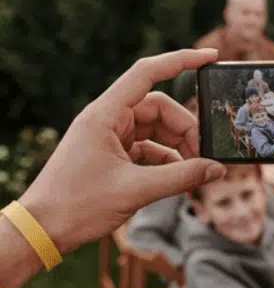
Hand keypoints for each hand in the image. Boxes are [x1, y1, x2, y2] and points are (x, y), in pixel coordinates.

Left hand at [18, 49, 225, 253]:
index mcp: (105, 115)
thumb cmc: (76, 205)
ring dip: (179, 146)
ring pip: (156, 129)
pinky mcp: (112, 154)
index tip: (210, 58)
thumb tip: (216, 170)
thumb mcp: (135, 190)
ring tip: (195, 170)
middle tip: (205, 156)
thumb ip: (181, 177)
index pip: (148, 73)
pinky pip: (148, 147)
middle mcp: (107, 119)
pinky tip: (179, 177)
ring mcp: (110, 136)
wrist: (43, 229)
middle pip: (160, 108)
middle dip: (186, 129)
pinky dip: (167, 159)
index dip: (181, 61)